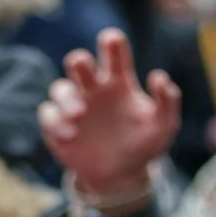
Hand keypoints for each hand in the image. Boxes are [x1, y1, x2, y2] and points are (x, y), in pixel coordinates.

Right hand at [38, 30, 180, 196]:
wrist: (121, 177)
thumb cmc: (144, 145)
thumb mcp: (163, 125)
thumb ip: (167, 101)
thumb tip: (159, 77)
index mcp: (118, 82)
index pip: (113, 54)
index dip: (111, 42)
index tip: (111, 39)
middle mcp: (93, 90)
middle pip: (78, 63)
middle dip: (78, 60)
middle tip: (82, 65)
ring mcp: (73, 108)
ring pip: (59, 88)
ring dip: (66, 97)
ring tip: (79, 114)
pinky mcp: (57, 127)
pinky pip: (48, 115)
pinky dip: (55, 121)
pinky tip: (70, 135)